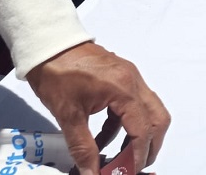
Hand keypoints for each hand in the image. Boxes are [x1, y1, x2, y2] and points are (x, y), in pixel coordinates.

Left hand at [26, 43, 169, 174]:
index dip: (138, 156)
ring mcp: (130, 76)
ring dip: (138, 135)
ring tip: (119, 157)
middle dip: (149, 146)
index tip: (128, 173)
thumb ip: (83, 148)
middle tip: (132, 166)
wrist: (48, 43)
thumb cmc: (57, 76)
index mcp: (123, 89)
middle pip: (157, 119)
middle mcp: (134, 81)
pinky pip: (133, 104)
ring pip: (149, 111)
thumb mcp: (68, 115)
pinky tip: (104, 138)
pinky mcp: (122, 76)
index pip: (142, 129)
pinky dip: (125, 124)